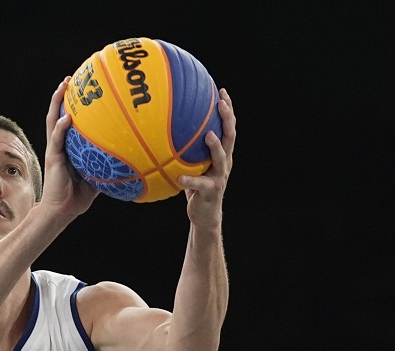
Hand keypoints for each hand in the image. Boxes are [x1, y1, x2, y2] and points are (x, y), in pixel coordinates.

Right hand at [40, 77, 98, 218]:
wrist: (62, 210)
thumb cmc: (79, 195)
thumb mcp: (99, 175)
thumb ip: (110, 163)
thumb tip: (134, 157)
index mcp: (69, 147)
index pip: (69, 121)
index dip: (73, 105)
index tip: (82, 88)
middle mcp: (59, 144)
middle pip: (58, 114)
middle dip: (63, 95)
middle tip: (70, 78)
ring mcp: (54, 149)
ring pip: (53, 120)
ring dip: (57, 102)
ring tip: (64, 86)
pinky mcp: (52, 157)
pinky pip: (57, 139)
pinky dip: (61, 127)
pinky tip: (67, 118)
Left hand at [180, 87, 234, 228]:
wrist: (204, 214)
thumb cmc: (195, 187)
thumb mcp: (192, 165)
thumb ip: (186, 150)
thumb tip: (163, 131)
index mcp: (222, 154)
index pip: (227, 127)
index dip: (228, 110)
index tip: (222, 92)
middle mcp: (225, 162)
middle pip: (230, 136)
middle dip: (227, 118)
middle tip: (221, 103)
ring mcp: (220, 177)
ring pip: (222, 158)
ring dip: (215, 146)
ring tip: (208, 135)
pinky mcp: (211, 191)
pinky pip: (200, 184)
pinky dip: (190, 180)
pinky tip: (179, 177)